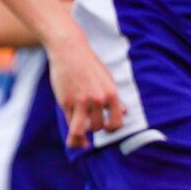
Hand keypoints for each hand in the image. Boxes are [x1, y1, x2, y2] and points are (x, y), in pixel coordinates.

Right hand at [46, 32, 123, 148]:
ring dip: (81, 138)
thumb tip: (125, 113)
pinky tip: (71, 138)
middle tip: (89, 125)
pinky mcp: (65, 102)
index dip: (112, 128)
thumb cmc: (88, 64)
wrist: (69, 50)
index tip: (106, 127)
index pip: (117, 122)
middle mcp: (97, 99)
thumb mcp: (107, 78)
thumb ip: (115, 98)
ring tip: (80, 139)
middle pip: (98, 127)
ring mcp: (81, 101)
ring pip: (82, 131)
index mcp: (111, 93)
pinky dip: (71, 135)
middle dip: (94, 129)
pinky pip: (69, 123)